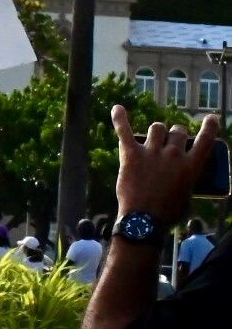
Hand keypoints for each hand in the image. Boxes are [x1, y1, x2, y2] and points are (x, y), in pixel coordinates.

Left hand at [113, 105, 218, 224]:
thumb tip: (182, 180)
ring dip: (156, 131)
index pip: (205, 140)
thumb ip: (187, 182)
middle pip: (177, 131)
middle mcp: (173, 154)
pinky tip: (117, 109)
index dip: (209, 127)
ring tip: (153, 138)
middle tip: (171, 142)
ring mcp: (151, 152)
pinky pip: (124, 130)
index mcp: (191, 165)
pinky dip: (119, 118)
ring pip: (156, 128)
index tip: (211, 118)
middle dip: (175, 133)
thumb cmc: (168, 214)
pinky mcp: (131, 154)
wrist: (144, 220)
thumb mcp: (188, 197)